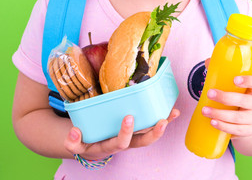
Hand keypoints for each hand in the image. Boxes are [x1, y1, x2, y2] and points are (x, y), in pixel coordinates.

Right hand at [64, 108, 179, 159]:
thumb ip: (72, 141)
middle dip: (153, 133)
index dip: (126, 132)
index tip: (129, 117)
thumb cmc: (87, 140)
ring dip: (164, 124)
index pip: (121, 143)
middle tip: (161, 121)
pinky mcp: (140, 129)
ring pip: (151, 133)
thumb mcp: (77, 143)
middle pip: (143, 142)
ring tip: (173, 113)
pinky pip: (154, 124)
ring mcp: (134, 136)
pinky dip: (165, 118)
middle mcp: (126, 142)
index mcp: (111, 145)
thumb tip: (74, 132)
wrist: (94, 144)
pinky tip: (173, 111)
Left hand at [201, 59, 251, 138]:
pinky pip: (237, 130)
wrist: (250, 121)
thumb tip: (209, 61)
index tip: (235, 79)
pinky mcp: (248, 131)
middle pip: (246, 101)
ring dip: (220, 114)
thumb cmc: (239, 98)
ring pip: (238, 118)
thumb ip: (223, 73)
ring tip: (205, 110)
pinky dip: (223, 126)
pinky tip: (213, 122)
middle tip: (210, 93)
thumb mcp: (235, 88)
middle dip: (226, 98)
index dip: (249, 80)